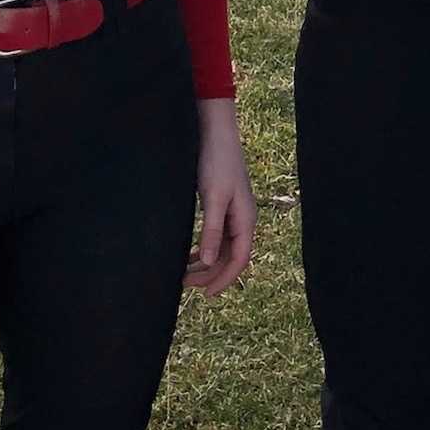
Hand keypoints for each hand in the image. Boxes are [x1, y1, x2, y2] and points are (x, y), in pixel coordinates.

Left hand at [186, 100, 255, 296]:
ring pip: (222, 248)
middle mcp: (242, 220)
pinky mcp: (222, 206)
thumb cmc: (216, 162)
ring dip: (206, 263)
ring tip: (184, 273)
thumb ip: (212, 230)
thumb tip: (208, 262)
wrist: (215, 133)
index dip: (224, 280)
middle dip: (211, 274)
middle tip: (185, 284)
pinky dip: (204, 248)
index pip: (239, 260)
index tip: (205, 296)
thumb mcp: (213, 198)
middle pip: (230, 257)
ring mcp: (233, 213)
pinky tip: (189, 253)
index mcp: (245, 220)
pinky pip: (216, 236)